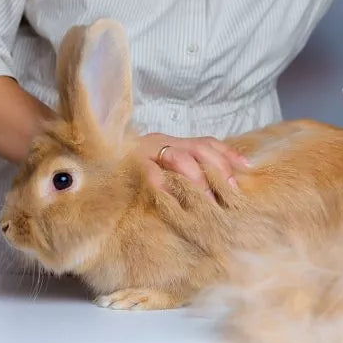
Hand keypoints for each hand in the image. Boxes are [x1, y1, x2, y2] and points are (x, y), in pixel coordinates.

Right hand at [134, 132, 250, 198]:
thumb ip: (184, 170)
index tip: (247, 168)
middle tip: (231, 194)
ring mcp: (145, 152)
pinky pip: (149, 173)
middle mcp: (161, 142)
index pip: (207, 142)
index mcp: (173, 141)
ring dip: (196, 180)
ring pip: (178, 158)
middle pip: (198, 149)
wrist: (95, 159)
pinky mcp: (129, 165)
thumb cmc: (133, 169)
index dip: (228, 154)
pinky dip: (163, 185)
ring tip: (207, 201)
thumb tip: (219, 186)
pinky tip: (173, 199)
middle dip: (218, 170)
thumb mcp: (161, 166)